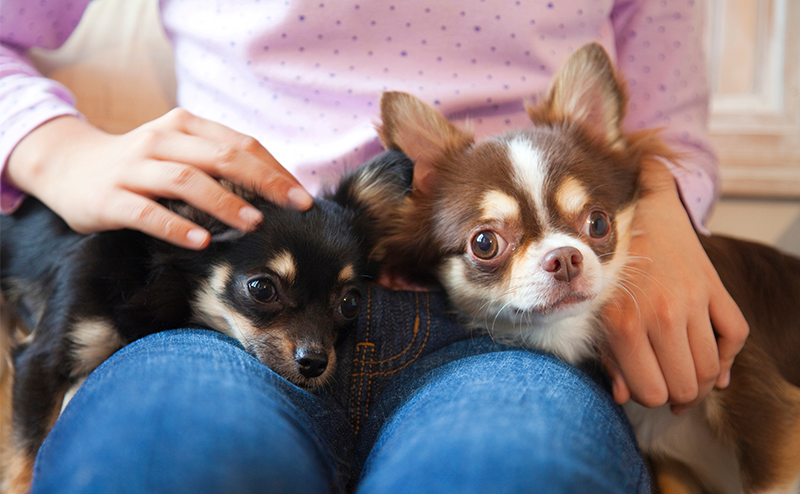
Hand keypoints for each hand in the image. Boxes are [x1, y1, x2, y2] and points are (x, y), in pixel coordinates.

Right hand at [7, 110, 312, 248]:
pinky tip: (201, 242)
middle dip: (263, 182)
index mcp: (186, 126)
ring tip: (254, 224)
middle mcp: (162, 140)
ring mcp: (133, 168)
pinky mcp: (110, 197)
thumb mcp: (181, 151)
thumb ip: (220, 161)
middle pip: (221, 156)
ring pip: (186, 181)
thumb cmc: (141, 164)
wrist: (68, 165)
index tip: (302, 196)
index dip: (275, 169)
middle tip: (294, 207)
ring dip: (224, 202)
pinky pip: (146, 213)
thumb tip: (277, 188)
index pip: (241, 143)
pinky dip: (175, 227)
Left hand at [601, 159, 748, 412]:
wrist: (634, 210)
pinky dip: (729, 356)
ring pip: (711, 367)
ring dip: (701, 382)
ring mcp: (692, 299)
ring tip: (686, 380)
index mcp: (623, 323)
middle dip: (676, 396)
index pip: (650, 391)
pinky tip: (715, 367)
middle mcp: (661, 313)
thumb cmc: (606, 266)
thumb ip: (608, 356)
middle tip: (667, 389)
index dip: (647, 398)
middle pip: (685, 385)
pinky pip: (737, 334)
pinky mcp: (714, 285)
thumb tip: (625, 397)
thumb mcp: (594, 311)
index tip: (642, 389)